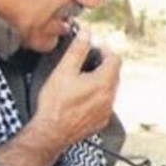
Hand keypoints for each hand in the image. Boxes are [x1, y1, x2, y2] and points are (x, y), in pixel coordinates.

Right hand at [31, 27, 121, 149]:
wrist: (51, 132)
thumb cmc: (55, 103)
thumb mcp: (64, 70)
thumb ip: (78, 49)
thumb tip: (86, 33)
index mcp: (104, 83)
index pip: (115, 59)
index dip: (105, 50)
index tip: (95, 48)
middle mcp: (109, 98)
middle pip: (114, 74)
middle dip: (104, 64)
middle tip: (88, 60)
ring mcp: (106, 111)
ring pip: (110, 89)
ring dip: (101, 80)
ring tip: (83, 78)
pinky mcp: (101, 121)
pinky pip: (105, 104)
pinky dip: (98, 96)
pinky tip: (83, 96)